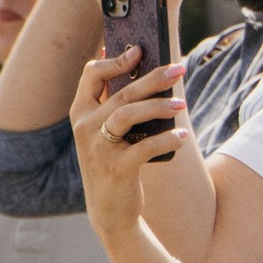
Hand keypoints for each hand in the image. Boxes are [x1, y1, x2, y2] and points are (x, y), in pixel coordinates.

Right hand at [70, 48, 189, 241]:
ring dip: (158, 106)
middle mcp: (85, 128)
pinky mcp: (117, 169)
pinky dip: (166, 140)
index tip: (140, 51)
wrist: (109, 211)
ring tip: (182, 104)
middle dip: (152, 78)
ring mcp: (99, 149)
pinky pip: (144, 148)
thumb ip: (116, 104)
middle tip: (178, 68)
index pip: (91, 75)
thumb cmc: (114, 162)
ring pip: (128, 114)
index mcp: (80, 113)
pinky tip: (182, 136)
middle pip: (121, 93)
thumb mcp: (106, 133)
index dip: (116, 60)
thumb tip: (141, 71)